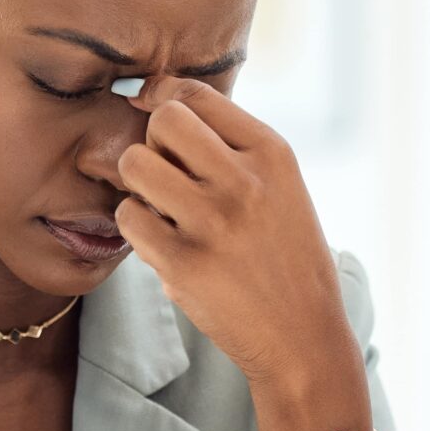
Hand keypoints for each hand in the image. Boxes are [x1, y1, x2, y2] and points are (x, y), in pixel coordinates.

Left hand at [117, 77, 387, 430]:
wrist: (301, 336)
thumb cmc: (282, 255)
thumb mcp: (278, 187)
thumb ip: (229, 145)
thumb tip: (154, 98)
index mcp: (272, 153)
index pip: (195, 94)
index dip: (165, 105)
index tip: (162, 132)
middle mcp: (244, 179)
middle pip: (162, 120)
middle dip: (152, 142)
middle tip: (164, 174)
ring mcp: (213, 221)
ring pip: (134, 162)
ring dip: (137, 185)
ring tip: (160, 208)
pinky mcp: (184, 263)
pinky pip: (128, 216)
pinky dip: (135, 227)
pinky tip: (160, 241)